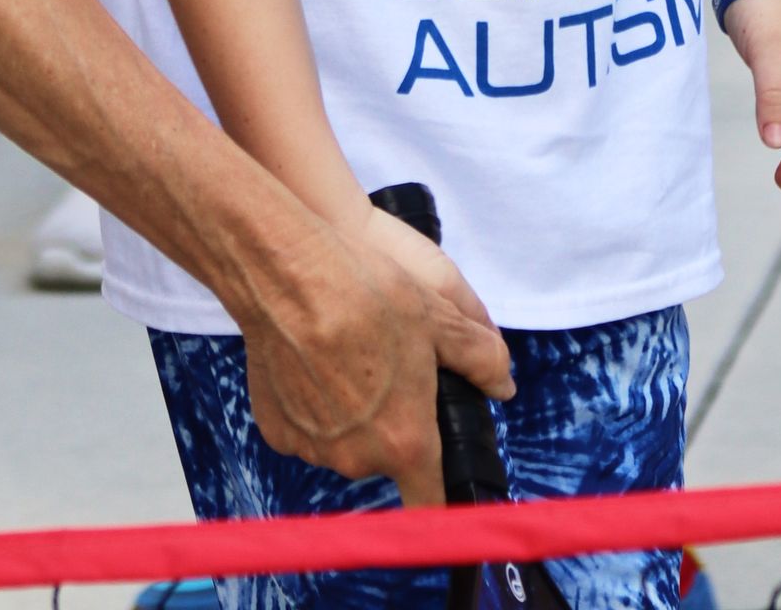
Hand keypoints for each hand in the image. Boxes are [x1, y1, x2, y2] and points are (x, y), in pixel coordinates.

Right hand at [238, 225, 511, 506]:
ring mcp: (314, 447)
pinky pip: (305, 430)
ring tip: (344, 356)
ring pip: (344, 443)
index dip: (439, 497)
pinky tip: (309, 362)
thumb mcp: (439, 317)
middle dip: (391, 425)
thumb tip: (503, 385)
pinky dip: (311, 406)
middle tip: (387, 370)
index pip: (430, 506)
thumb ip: (482, 359)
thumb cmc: (364, 294)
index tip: (439, 485)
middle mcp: (359, 457)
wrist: (287, 274)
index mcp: (406, 440)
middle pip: (385, 459)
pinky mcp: (277, 431)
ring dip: (349, 415)